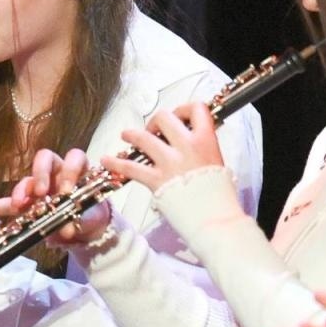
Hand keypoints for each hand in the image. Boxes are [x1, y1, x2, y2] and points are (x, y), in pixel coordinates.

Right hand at [0, 148, 110, 245]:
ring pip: (26, 180)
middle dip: (40, 172)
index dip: (71, 170)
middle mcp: (55, 173)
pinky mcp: (26, 203)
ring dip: (21, 191)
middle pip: (45, 158)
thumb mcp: (87, 218)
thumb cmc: (88, 215)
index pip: (74, 158)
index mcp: (76, 171)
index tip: (67, 191)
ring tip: (20, 205)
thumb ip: (77, 221)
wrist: (84, 229)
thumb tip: (66, 230)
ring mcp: (38, 186)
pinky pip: (7, 203)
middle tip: (40, 192)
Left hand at [101, 101, 224, 193]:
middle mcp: (187, 146)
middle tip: (152, 130)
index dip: (184, 109)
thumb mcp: (217, 162)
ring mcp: (170, 162)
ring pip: (143, 138)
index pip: (196, 109)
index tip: (178, 117)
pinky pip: (131, 168)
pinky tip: (106, 160)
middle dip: (155, 122)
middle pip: (164, 118)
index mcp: (206, 140)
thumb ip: (203, 147)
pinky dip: (116, 163)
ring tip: (126, 135)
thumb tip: (191, 140)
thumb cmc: (219, 194)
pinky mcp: (156, 179)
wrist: (216, 217)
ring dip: (132, 134)